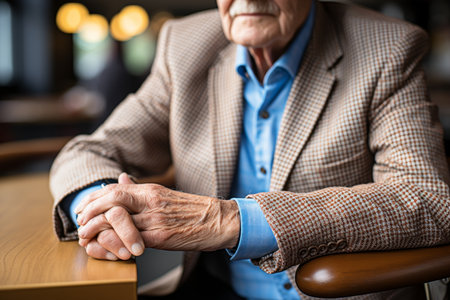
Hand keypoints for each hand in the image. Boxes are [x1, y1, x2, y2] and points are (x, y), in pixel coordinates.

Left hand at [76, 173, 239, 252]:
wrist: (219, 219)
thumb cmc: (192, 209)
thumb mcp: (164, 194)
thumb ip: (140, 189)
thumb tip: (121, 179)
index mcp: (151, 190)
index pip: (114, 189)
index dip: (93, 199)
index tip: (82, 209)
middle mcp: (151, 201)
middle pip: (112, 199)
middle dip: (90, 211)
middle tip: (79, 223)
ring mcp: (156, 218)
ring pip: (118, 219)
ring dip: (97, 228)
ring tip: (87, 237)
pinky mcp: (162, 236)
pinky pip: (132, 239)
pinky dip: (115, 242)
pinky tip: (107, 247)